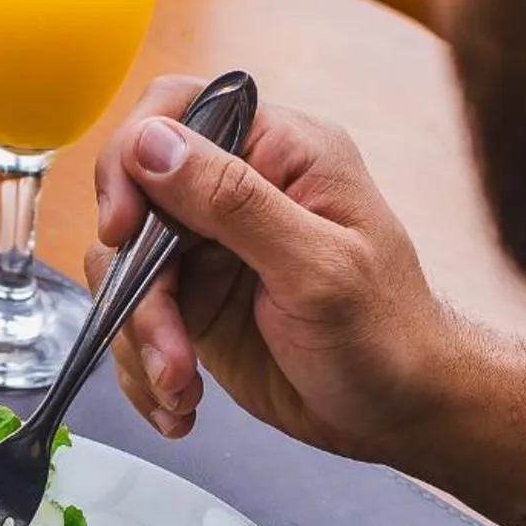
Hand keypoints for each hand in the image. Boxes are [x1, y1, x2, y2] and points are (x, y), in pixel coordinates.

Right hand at [91, 76, 470, 462]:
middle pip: (136, 204)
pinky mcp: (198, 306)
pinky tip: (178, 406)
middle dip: (137, 285)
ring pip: (126, 271)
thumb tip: (152, 143)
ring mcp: (213, 251)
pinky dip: (144, 370)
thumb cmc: (387, 336)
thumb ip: (234, 202)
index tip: (123, 229)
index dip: (131, 161)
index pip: (174, 112)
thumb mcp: (317, 268)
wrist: (402, 413)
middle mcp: (239, 193)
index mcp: (280, 153)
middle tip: (164, 345)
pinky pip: (138, 323)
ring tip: (180, 387)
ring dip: (140, 338)